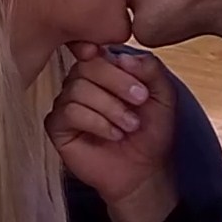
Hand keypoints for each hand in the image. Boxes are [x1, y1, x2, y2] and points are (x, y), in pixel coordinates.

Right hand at [45, 42, 179, 221]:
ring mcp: (67, 103)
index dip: (118, 65)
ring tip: (129, 125)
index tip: (140, 86)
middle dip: (117, 84)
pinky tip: (113, 134)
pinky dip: (95, 122)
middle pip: (86, 66)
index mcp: (104, 70)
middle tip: (140, 103)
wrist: (144, 171)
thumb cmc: (151, 132)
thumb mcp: (163, 95)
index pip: (99, 51)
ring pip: (77, 89)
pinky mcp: (57, 126)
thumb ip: (151, 68)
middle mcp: (82, 82)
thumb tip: (123, 56)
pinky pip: (67, 112)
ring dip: (110, 108)